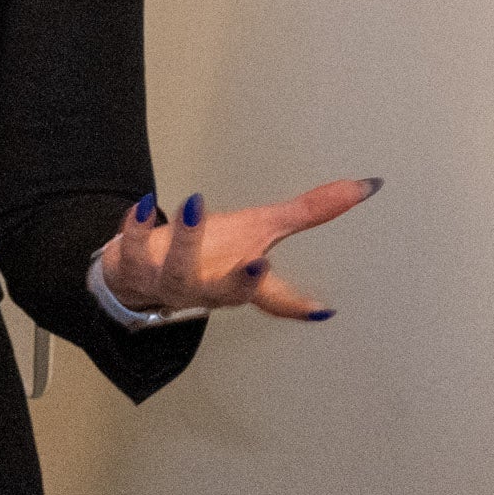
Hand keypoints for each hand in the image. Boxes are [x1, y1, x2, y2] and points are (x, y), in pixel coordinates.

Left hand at [98, 176, 380, 320]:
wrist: (141, 269)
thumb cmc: (208, 252)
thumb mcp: (261, 227)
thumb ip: (309, 211)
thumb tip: (364, 186)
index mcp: (238, 283)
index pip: (272, 297)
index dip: (294, 304)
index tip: (321, 308)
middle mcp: (204, 289)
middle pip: (223, 293)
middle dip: (240, 283)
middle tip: (258, 262)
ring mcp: (166, 280)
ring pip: (175, 272)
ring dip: (185, 242)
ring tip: (194, 205)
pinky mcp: (131, 266)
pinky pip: (129, 250)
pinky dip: (134, 228)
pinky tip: (141, 205)